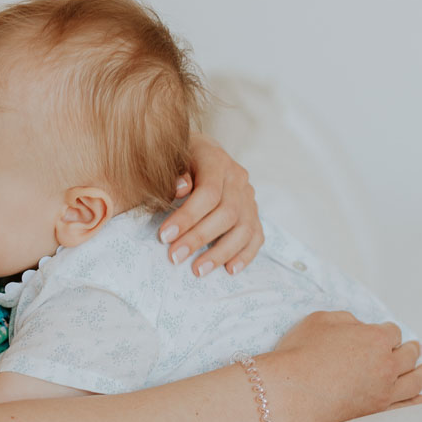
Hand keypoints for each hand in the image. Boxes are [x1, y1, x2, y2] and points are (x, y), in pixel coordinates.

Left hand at [157, 133, 262, 276]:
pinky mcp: (253, 212)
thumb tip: (180, 189)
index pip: (209, 192)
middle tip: (174, 257)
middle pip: (227, 213)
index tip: (165, 236)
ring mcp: (249, 196)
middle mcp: (237, 177)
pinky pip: (256, 236)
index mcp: (216, 159)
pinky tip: (229, 270)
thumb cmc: (177, 157)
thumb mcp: (169, 158)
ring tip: (198, 270)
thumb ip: (174, 173)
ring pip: (244, 228)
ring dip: (221, 253)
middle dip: (199, 238)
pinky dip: (245, 255)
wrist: (196, 151)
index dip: (188, 216)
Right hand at [265, 309, 421, 421]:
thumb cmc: (301, 351)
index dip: (387, 332)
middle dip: (414, 350)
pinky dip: (417, 403)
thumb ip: (348, 320)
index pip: (392, 332)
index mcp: (377, 338)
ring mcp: (383, 392)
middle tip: (421, 349)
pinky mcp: (375, 414)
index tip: (385, 334)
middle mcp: (386, 365)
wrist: (290, 390)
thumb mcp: (322, 320)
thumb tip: (359, 327)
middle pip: (408, 356)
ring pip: (414, 382)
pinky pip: (404, 408)